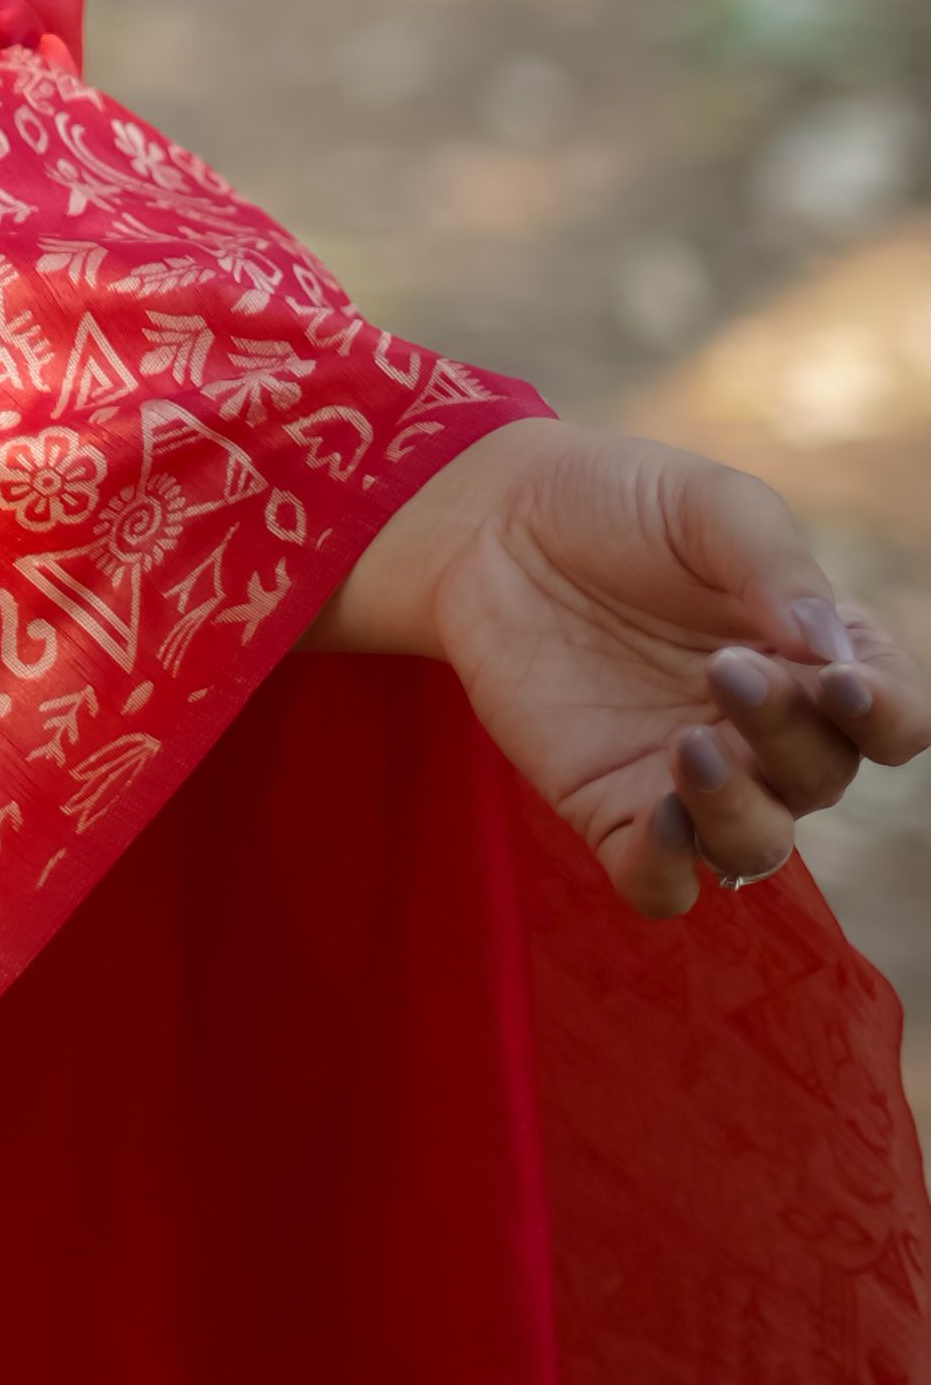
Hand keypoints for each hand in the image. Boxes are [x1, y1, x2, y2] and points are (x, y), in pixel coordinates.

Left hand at [318, 418, 930, 919]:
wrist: (494, 520)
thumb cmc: (619, 503)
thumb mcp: (708, 505)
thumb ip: (776, 568)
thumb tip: (832, 651)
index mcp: (815, 656)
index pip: (892, 718)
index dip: (885, 714)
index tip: (839, 680)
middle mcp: (768, 732)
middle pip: (821, 775)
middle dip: (786, 731)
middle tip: (725, 667)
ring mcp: (691, 777)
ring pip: (753, 846)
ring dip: (738, 813)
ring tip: (691, 746)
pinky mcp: (612, 806)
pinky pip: (659, 880)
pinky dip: (668, 870)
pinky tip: (658, 820)